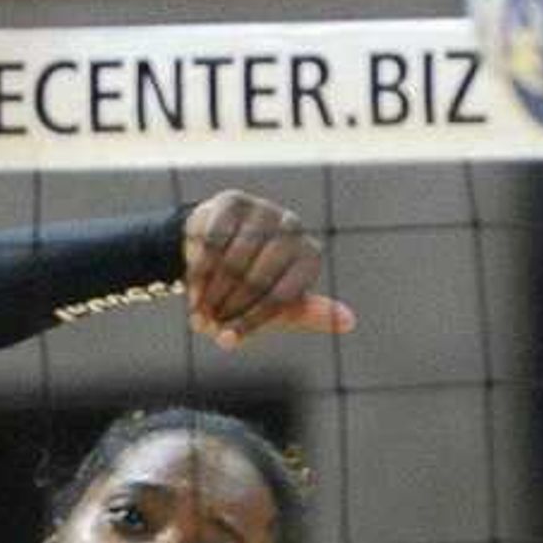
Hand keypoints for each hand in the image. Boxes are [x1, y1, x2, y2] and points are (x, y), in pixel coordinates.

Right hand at [179, 191, 357, 348]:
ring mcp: (263, 211)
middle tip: (206, 326)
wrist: (219, 245)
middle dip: (228, 307)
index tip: (226, 341)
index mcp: (309, 256)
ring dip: (211, 292)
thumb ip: (308, 313)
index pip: (281, 297)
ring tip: (197, 313)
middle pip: (256, 279)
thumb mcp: (280, 304)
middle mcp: (292, 228)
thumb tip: (351, 321)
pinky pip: (213, 241)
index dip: (250, 322)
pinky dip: (200, 269)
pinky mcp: (233, 201)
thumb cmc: (255, 282)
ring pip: (233, 261)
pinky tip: (191, 287)